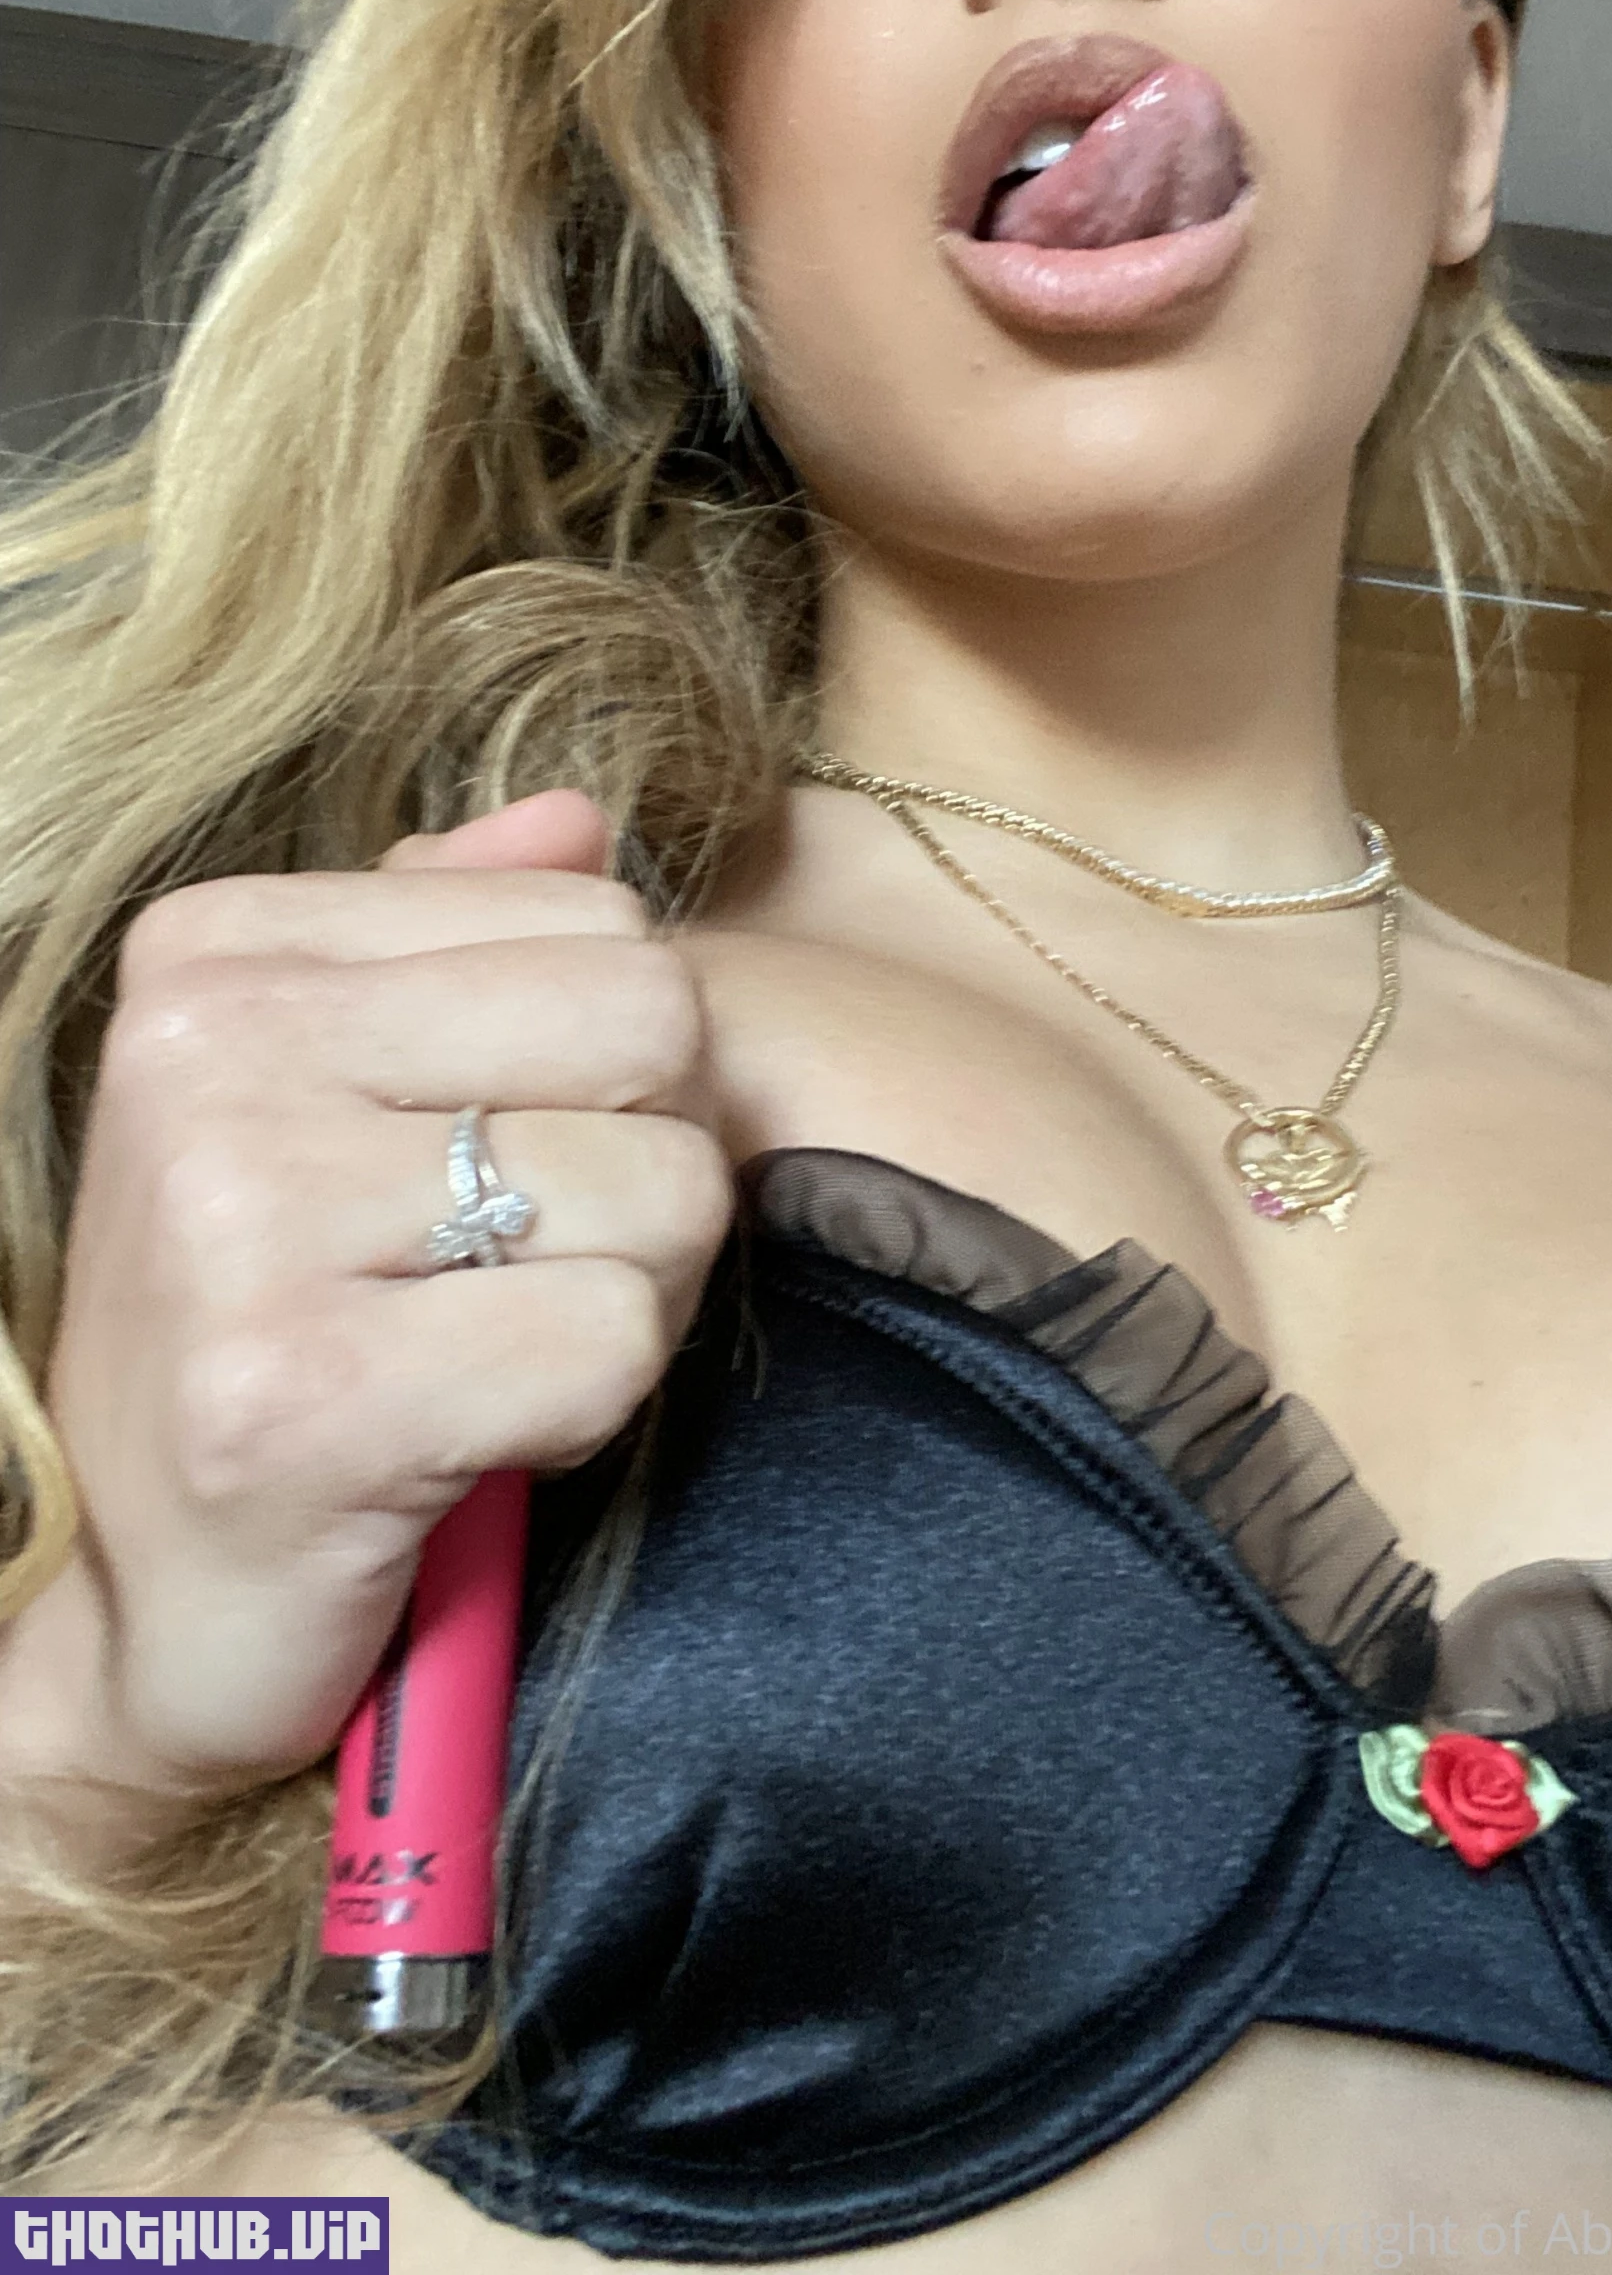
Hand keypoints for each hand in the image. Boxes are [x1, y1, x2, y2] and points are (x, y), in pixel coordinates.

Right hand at [9, 792, 731, 1806]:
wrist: (151, 1594)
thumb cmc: (275, 1321)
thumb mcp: (328, 1091)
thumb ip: (449, 936)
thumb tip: (579, 819)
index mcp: (217, 955)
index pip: (601, 918)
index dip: (614, 1061)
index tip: (499, 1161)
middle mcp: (208, 1058)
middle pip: (656, 1023)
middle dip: (648, 1161)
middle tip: (537, 1259)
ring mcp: (241, 1225)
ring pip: (660, 1188)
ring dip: (628, 1298)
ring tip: (496, 1346)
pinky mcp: (300, 1399)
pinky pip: (612, 1342)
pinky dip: (589, 1407)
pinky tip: (477, 1432)